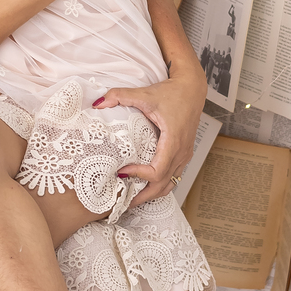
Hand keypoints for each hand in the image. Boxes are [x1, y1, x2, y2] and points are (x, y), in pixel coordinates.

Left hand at [95, 75, 200, 209]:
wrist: (192, 88)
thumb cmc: (173, 92)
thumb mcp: (145, 93)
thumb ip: (120, 96)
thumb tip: (98, 103)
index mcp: (173, 141)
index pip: (157, 171)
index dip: (139, 175)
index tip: (122, 171)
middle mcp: (181, 152)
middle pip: (163, 185)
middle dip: (143, 196)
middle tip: (123, 202)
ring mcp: (185, 155)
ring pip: (170, 184)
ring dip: (151, 193)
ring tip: (132, 198)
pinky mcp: (184, 154)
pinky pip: (173, 176)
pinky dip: (159, 184)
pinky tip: (145, 183)